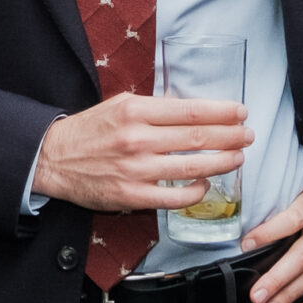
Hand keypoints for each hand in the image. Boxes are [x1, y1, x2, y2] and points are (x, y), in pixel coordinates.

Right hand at [32, 92, 251, 213]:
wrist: (54, 158)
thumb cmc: (91, 130)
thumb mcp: (120, 105)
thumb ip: (155, 108)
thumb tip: (194, 110)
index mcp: (135, 111)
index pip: (191, 110)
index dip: (222, 112)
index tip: (240, 112)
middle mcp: (138, 139)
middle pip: (198, 138)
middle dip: (230, 136)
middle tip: (248, 135)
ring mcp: (136, 170)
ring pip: (192, 167)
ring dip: (222, 162)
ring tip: (237, 157)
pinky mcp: (132, 196)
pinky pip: (175, 197)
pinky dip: (196, 191)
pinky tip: (205, 184)